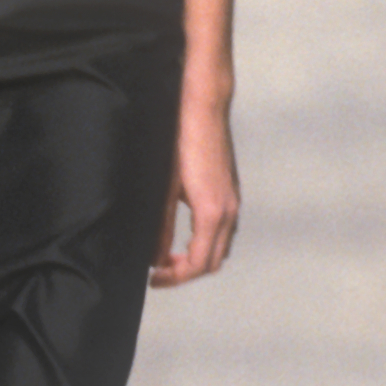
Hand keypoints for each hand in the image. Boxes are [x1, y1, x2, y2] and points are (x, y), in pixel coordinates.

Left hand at [150, 95, 238, 287]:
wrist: (203, 107)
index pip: (198, 264)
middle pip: (213, 261)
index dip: (175, 277)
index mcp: (212, 213)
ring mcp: (233, 201)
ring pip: (221, 247)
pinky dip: (207, 242)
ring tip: (170, 257)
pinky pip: (224, 230)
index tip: (153, 278)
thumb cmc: (181, 140)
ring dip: (198, 258)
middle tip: (159, 272)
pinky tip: (186, 236)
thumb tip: (155, 256)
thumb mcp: (164, 187)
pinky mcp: (230, 191)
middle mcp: (228, 211)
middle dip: (186, 272)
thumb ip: (162, 225)